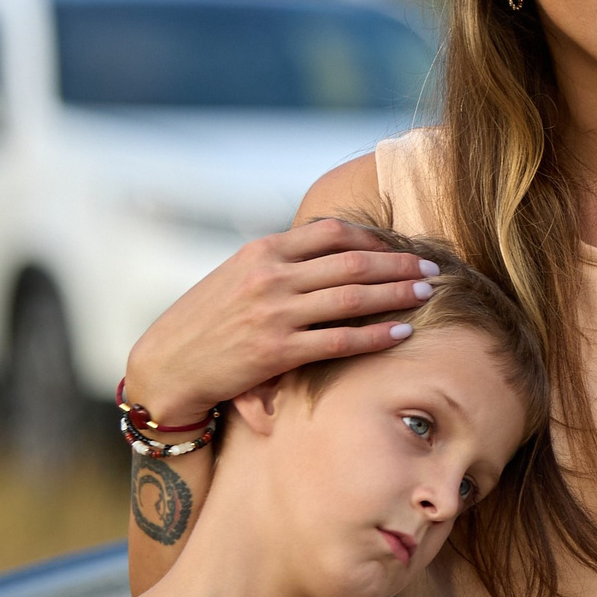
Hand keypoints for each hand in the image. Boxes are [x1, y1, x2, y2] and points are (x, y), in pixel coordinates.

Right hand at [123, 218, 435, 418]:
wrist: (165, 365)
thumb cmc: (204, 322)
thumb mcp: (236, 276)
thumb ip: (278, 263)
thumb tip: (326, 254)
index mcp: (262, 251)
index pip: (331, 232)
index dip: (374, 238)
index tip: (400, 246)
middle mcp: (271, 276)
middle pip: (352, 261)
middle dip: (398, 263)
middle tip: (431, 267)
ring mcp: (274, 313)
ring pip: (352, 297)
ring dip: (396, 294)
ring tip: (427, 293)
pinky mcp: (277, 351)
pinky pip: (340, 340)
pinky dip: (377, 334)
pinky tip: (403, 331)